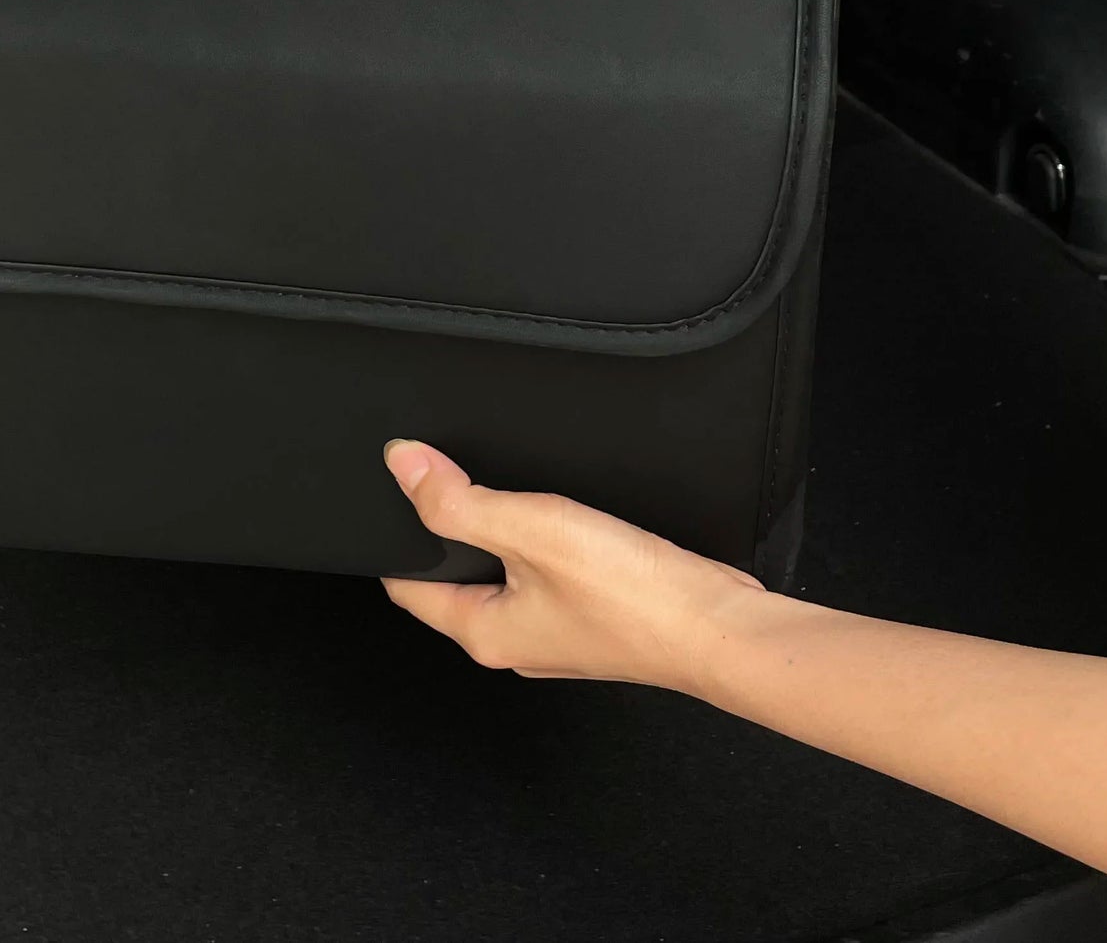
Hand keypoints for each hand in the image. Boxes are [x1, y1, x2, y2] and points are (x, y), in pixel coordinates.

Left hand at [380, 440, 769, 692]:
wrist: (717, 626)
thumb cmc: (631, 595)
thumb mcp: (532, 530)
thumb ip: (460, 500)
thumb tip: (402, 465)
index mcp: (483, 632)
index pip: (408, 586)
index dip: (393, 536)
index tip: (389, 493)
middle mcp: (514, 641)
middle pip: (454, 580)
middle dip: (446, 531)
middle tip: (445, 477)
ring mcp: (555, 632)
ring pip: (503, 574)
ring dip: (498, 533)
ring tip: (503, 488)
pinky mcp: (592, 617)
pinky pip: (545, 575)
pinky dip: (541, 542)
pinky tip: (560, 516)